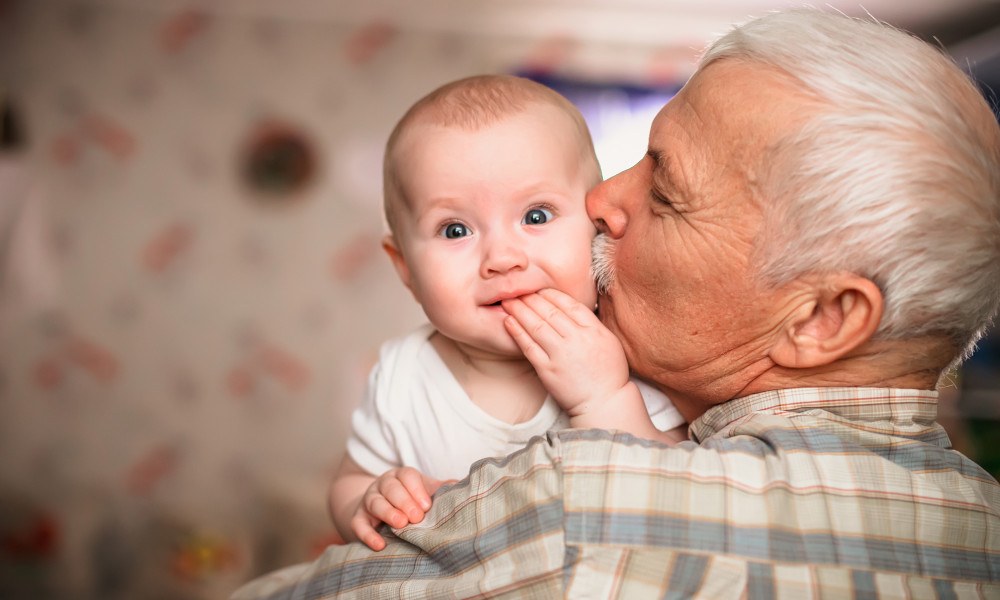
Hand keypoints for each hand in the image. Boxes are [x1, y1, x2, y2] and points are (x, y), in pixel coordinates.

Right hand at [351, 467, 445, 550]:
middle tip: (417, 517)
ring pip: (375, 502)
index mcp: (401, 476)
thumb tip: (460, 485)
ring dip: (387, 512)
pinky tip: (379, 544)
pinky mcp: (358, 517)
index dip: (416, 489)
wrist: (380, 510)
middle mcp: (383, 484)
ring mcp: (369, 500)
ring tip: (401, 524)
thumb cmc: (410, 500)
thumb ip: (440, 489)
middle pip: (391, 487)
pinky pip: (358, 524)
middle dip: (404, 501)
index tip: (427, 505)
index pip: (407, 476)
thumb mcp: (424, 492)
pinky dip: (367, 534)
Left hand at [501, 288, 630, 416]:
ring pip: (536, 326)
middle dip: (531, 298)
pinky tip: (508, 322)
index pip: (569, 304)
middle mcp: (577, 339)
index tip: (539, 289)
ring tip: (508, 302)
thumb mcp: (608, 341)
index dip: (550, 294)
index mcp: (594, 330)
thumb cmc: (608, 373)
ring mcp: (561, 355)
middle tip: (517, 290)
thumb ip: (590, 324)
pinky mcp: (548, 370)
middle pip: (549, 312)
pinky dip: (517, 332)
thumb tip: (571, 307)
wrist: (605, 403)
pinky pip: (529, 347)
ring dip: (520, 311)